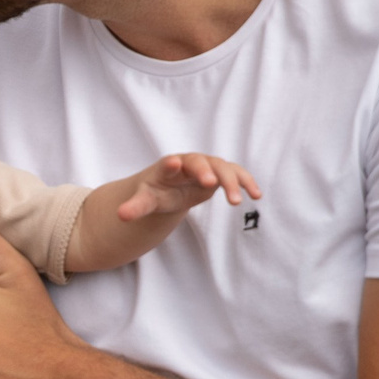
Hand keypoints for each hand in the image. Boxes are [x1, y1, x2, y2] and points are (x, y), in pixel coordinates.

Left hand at [115, 153, 262, 220]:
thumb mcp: (146, 200)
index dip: (171, 164)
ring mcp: (207, 166)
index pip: (169, 164)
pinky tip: (257, 195)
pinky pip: (235, 174)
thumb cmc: (157, 191)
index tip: (172, 163)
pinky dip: (246, 182)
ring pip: (221, 167)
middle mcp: (189, 163)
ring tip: (236, 201)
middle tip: (211, 183)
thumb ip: (136, 207)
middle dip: (204, 171)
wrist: (171, 184)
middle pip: (198, 162)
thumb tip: (121, 216)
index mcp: (167, 168)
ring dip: (230, 181)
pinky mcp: (220, 174)